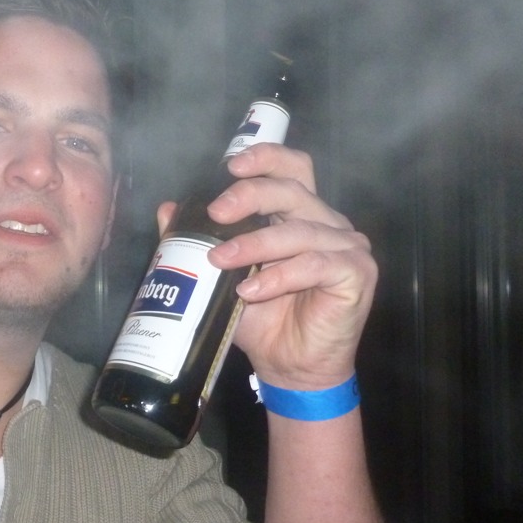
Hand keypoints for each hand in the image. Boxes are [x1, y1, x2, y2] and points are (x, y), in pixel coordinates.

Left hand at [156, 143, 376, 390]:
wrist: (288, 365)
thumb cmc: (261, 317)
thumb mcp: (220, 275)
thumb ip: (196, 241)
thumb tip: (167, 210)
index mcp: (299, 213)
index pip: (292, 168)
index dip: (266, 157)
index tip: (231, 166)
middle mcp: (327, 222)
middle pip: (293, 190)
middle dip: (250, 196)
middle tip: (216, 213)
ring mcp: (347, 246)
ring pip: (300, 230)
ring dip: (255, 244)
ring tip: (221, 261)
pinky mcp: (356, 273)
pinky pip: (315, 265)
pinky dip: (279, 276)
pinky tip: (251, 290)